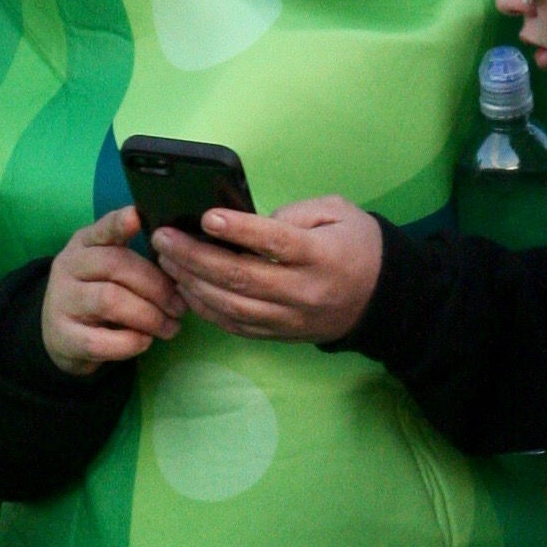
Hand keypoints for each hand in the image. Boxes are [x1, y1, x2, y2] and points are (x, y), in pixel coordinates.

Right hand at [41, 206, 184, 374]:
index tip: (137, 218)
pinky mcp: (63, 337)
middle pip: (115, 265)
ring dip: (149, 315)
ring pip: (109, 300)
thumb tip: (181, 259)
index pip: (102, 228)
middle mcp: (69, 267)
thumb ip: (135, 257)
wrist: (61, 334)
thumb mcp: (110, 268)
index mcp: (85, 243)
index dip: (119, 224)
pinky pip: (99, 341)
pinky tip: (145, 342)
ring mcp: (62, 301)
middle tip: (180, 307)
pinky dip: (129, 343)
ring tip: (170, 327)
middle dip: (156, 286)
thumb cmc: (98, 293)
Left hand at [153, 197, 383, 342]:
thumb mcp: (339, 212)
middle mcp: (303, 291)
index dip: (239, 230)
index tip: (206, 218)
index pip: (275, 243)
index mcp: (321, 255)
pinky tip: (186, 288)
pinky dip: (206, 309)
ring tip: (167, 261)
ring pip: (232, 306)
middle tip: (164, 238)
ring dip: (193, 284)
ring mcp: (290, 317)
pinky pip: (236, 326)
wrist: (382, 297)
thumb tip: (247, 221)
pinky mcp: (280, 334)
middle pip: (241, 277)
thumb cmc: (357, 245)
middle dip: (195, 257)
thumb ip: (296, 212)